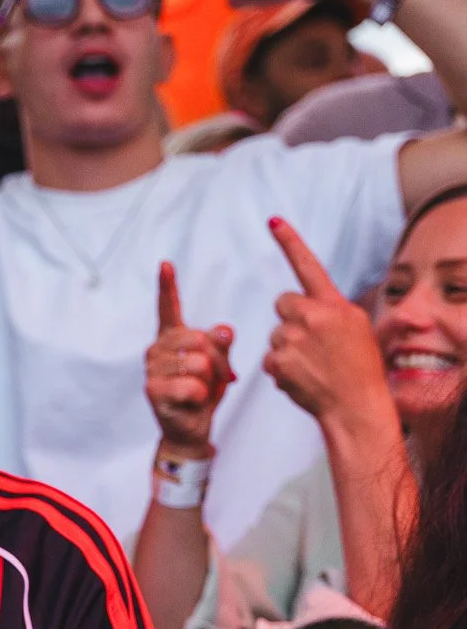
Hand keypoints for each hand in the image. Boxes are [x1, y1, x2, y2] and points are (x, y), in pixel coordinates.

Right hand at [145, 262, 233, 456]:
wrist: (190, 430)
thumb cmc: (202, 394)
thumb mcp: (219, 364)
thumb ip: (220, 345)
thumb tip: (224, 331)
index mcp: (172, 337)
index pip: (168, 308)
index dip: (167, 286)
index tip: (166, 264)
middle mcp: (157, 349)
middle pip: (200, 339)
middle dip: (218, 361)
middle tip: (215, 379)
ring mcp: (153, 369)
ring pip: (199, 364)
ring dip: (210, 382)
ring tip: (201, 393)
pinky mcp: (153, 390)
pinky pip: (192, 386)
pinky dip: (199, 398)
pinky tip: (190, 404)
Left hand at [263, 216, 388, 425]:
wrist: (355, 407)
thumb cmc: (360, 369)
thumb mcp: (357, 328)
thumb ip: (332, 310)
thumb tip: (305, 304)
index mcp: (334, 305)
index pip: (308, 266)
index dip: (290, 242)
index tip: (272, 221)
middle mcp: (313, 316)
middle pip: (283, 303)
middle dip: (291, 319)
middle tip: (312, 343)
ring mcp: (293, 338)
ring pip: (276, 334)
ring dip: (287, 349)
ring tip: (312, 367)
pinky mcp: (278, 360)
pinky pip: (269, 360)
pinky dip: (281, 370)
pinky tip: (302, 379)